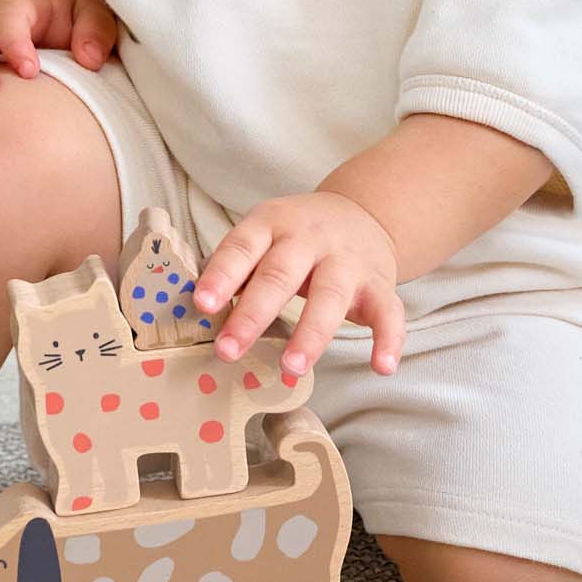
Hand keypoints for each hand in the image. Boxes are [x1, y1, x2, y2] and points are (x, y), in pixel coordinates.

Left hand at [193, 192, 404, 378]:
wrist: (364, 213)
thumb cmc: (298, 237)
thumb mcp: (264, 235)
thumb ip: (237, 268)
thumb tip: (192, 310)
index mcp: (273, 224)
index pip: (242, 247)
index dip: (222, 275)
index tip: (200, 304)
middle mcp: (311, 238)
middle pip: (281, 273)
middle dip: (254, 314)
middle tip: (228, 351)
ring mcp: (348, 260)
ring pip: (332, 295)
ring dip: (312, 334)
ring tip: (291, 368)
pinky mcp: (380, 284)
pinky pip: (389, 312)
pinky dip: (388, 340)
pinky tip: (381, 367)